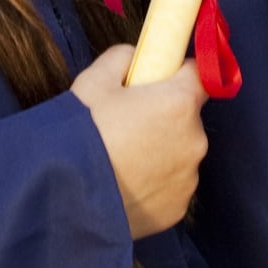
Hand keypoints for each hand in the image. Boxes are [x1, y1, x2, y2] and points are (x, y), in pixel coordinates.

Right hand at [71, 45, 207, 237]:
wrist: (68, 197)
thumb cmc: (83, 133)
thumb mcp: (95, 79)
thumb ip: (124, 57)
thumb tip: (136, 58)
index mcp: (180, 103)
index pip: (200, 74)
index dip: (179, 74)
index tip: (159, 79)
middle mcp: (194, 141)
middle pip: (187, 117)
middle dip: (164, 116)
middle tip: (128, 123)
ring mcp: (188, 179)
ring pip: (179, 154)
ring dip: (160, 152)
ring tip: (122, 159)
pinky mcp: (177, 209)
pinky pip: (171, 186)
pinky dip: (154, 184)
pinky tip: (125, 184)